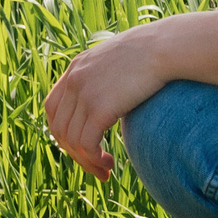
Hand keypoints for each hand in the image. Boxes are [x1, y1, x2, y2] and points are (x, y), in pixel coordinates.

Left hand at [43, 23, 170, 180]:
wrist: (165, 47)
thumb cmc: (152, 53)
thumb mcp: (117, 61)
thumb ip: (105, 78)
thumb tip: (110, 99)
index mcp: (76, 68)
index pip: (52, 108)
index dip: (62, 131)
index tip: (80, 145)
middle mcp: (74, 80)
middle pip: (58, 128)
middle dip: (73, 153)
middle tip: (93, 166)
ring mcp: (84, 94)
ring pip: (72, 141)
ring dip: (86, 162)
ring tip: (105, 170)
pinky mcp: (99, 108)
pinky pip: (87, 144)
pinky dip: (94, 159)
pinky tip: (109, 164)